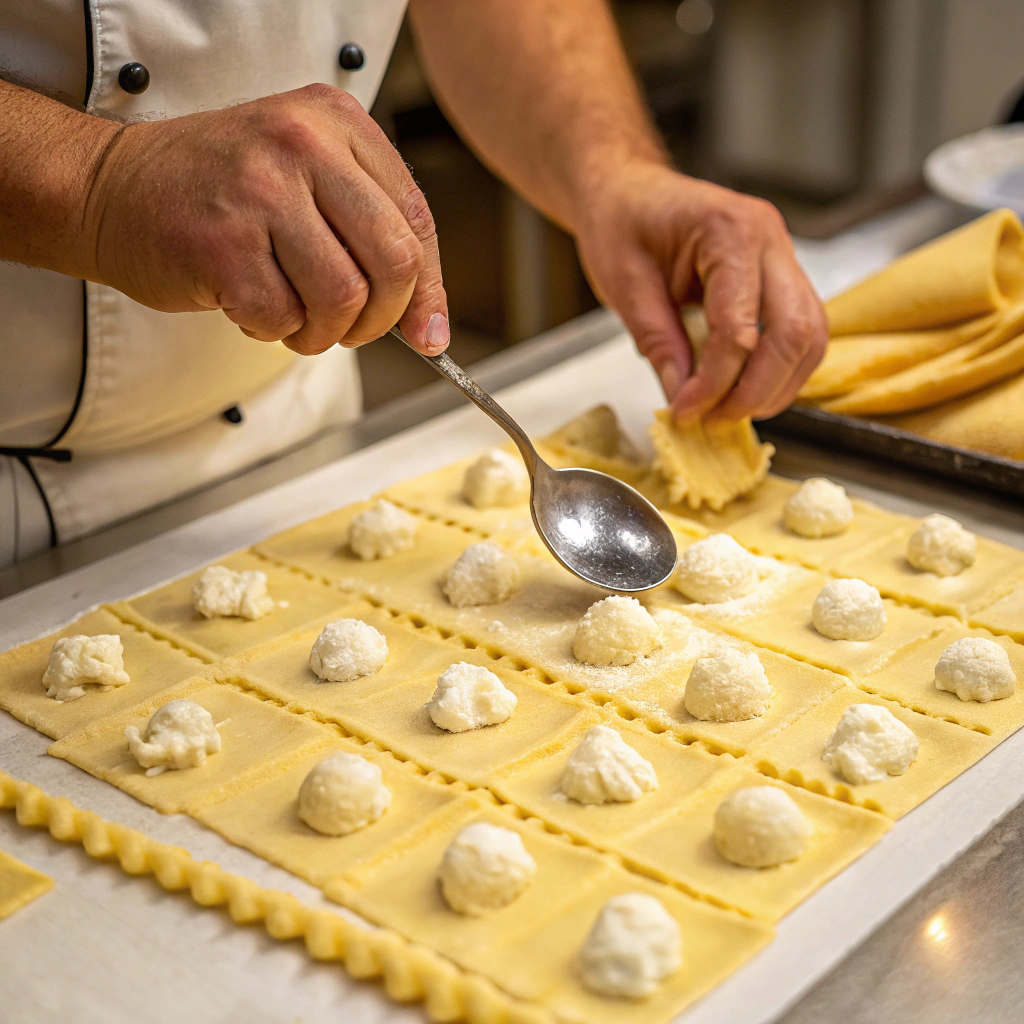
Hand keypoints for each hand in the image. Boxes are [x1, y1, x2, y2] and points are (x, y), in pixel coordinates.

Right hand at [84, 84, 448, 355]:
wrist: (112, 185)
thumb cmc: (220, 192)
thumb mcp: (308, 181)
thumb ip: (371, 235)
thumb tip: (429, 328)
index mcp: (337, 121)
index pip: (418, 220)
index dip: (429, 292)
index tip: (426, 334)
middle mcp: (303, 143)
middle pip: (395, 262)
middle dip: (382, 318)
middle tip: (353, 328)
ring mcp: (261, 190)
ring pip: (344, 298)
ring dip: (325, 332)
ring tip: (296, 317)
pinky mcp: (223, 242)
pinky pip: (283, 318)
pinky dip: (273, 330)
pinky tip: (251, 304)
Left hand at [572, 162, 826, 421]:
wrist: (629, 191)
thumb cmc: (623, 223)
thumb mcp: (625, 285)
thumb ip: (659, 344)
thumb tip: (685, 399)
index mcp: (730, 230)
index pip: (739, 327)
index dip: (714, 382)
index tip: (685, 412)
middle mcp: (770, 240)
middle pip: (796, 333)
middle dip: (758, 390)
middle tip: (716, 421)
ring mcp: (782, 257)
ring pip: (811, 337)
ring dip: (777, 385)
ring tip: (729, 412)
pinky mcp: (781, 278)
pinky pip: (800, 331)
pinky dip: (779, 369)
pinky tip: (745, 390)